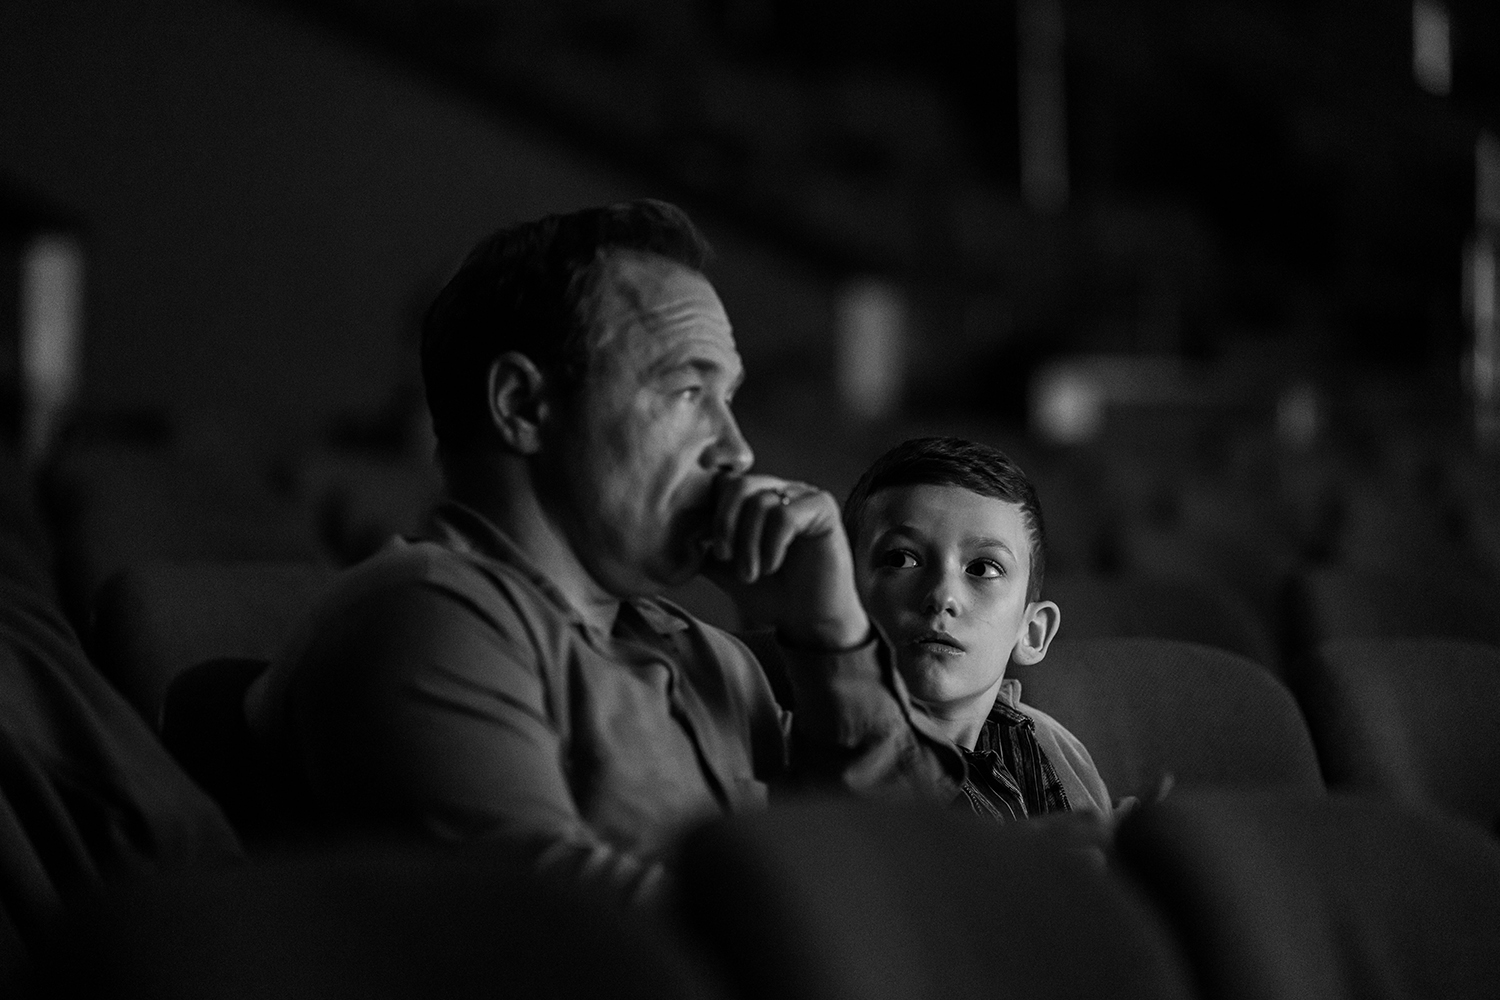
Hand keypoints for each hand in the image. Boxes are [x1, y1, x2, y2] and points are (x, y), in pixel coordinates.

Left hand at [702, 474, 870, 650]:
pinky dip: (771, 544)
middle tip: (724, 557)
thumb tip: (670, 539)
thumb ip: (703, 549)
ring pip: (760, 501)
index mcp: (756, 499)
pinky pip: (785, 514)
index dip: (711, 514)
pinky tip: (773, 565)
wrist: (810, 621)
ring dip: (748, 544)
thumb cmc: (772, 595)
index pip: (723, 484)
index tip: (712, 550)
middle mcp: (780, 490)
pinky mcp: (823, 508)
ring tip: (752, 573)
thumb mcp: (726, 570)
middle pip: (738, 484)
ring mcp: (802, 496)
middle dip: (724, 523)